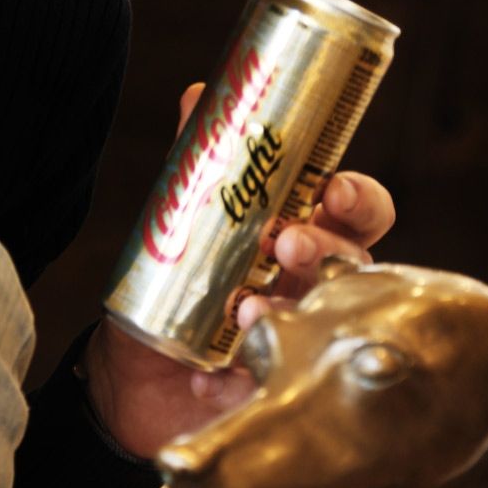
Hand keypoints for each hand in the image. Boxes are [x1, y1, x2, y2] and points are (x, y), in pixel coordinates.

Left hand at [82, 85, 395, 457]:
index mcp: (308, 235)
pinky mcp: (278, 394)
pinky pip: (277, 387)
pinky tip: (210, 375)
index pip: (357, 212)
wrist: (131, 375)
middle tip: (285, 244)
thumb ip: (197, 160)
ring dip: (286, 310)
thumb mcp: (183, 219)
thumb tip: (201, 93)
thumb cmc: (176, 286)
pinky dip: (243, 375)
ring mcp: (305, 343)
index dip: (357, 199)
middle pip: (353, 263)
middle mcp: (316, 288)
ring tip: (246, 309)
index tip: (333, 189)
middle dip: (325, 247)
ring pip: (322, 324)